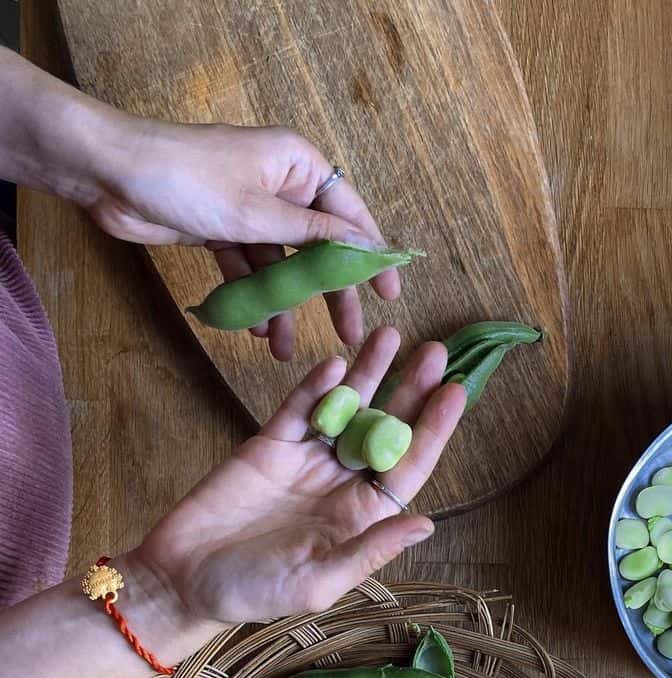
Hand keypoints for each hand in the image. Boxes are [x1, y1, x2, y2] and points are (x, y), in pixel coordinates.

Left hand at [90, 119, 399, 359]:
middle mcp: (279, 183)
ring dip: (284, 307)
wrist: (111, 173)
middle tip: (350, 335)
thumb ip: (315, 234)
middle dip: (329, 294)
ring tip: (285, 349)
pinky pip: (249, 269)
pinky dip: (252, 299)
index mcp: (297, 165)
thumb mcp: (260, 213)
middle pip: (318, 245)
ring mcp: (250, 208)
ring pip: (281, 265)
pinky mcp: (222, 228)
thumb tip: (365, 246)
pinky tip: (254, 330)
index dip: (371, 255)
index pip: (350, 213)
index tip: (390, 294)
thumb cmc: (188, 178)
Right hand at [131, 328, 464, 632]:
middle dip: (411, 390)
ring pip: (346, 410)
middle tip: (436, 350)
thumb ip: (369, 549)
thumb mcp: (319, 581)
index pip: (408, 467)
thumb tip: (425, 523)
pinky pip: (298, 410)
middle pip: (385, 429)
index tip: (457, 392)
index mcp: (363, 518)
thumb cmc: (256, 593)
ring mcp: (306, 461)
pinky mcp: (267, 445)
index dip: (433, 430)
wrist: (183, 579)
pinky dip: (315, 386)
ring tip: (391, 335)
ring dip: (368, 375)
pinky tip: (336, 363)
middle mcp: (342, 485)